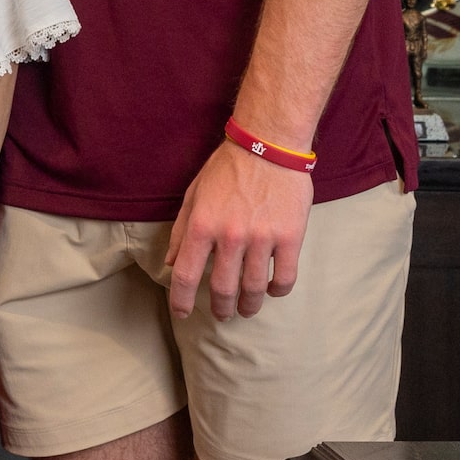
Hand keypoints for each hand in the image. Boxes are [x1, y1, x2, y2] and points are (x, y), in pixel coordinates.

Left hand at [164, 136, 312, 319]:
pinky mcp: (290, 237)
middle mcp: (230, 236)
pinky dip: (277, 291)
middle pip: (221, 288)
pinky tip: (272, 291)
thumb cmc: (227, 168)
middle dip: (220, 308)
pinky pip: (285, 277)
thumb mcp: (194, 194)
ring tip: (247, 309)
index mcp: (201, 225)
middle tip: (222, 314)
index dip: (181, 300)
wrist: (269, 145)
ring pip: (254, 288)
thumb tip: (169, 262)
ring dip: (249, 305)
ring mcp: (262, 238)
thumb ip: (180, 230)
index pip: (185, 274)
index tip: (183, 313)